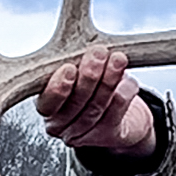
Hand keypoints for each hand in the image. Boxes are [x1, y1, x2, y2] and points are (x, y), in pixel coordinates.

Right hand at [37, 46, 156, 158]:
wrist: (117, 109)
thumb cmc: (91, 83)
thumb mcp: (76, 68)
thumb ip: (74, 60)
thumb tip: (80, 38)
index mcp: (46, 106)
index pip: (47, 103)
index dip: (57, 88)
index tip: (69, 68)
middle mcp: (60, 125)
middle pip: (75, 104)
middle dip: (89, 76)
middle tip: (98, 54)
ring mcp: (82, 134)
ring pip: (96, 108)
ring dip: (108, 81)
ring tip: (117, 60)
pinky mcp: (107, 137)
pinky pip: (115, 114)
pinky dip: (124, 94)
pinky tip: (129, 79)